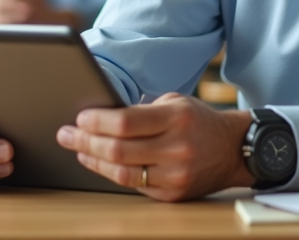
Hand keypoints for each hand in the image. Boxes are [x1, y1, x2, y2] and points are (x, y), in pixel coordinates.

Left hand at [56, 93, 254, 201]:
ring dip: (93, 160)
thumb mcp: (175, 103)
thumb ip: (142, 110)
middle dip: (85, 141)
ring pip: (122, 172)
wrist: (233, 149)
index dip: (97, 121)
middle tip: (65, 134)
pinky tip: (100, 162)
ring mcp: (175, 174)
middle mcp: (177, 148)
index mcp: (177, 118)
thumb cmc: (198, 121)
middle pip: (118, 149)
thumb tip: (101, 115)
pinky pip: (134, 185)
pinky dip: (112, 173)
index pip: (126, 122)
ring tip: (78, 149)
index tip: (80, 117)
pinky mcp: (173, 194)